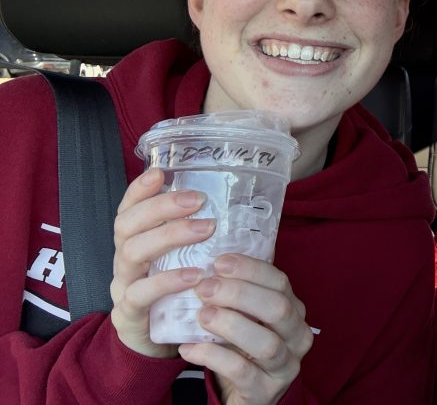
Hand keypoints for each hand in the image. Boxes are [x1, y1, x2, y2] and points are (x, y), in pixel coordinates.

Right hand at [110, 167, 213, 356]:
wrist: (156, 343)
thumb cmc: (176, 291)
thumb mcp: (184, 258)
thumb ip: (197, 232)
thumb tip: (235, 201)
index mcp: (135, 241)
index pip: (128, 208)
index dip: (140, 189)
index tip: (160, 172)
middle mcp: (124, 259)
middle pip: (127, 225)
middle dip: (161, 207)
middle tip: (198, 200)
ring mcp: (123, 286)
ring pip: (131, 253)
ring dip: (169, 236)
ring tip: (204, 230)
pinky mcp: (129, 315)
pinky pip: (140, 294)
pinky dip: (167, 281)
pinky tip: (193, 274)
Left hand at [177, 254, 313, 404]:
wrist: (247, 393)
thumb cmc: (244, 346)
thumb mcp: (249, 317)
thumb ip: (240, 293)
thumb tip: (208, 261)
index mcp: (295, 311)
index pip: (280, 282)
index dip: (251, 269)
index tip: (219, 262)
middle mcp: (297, 337)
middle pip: (278, 309)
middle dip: (240, 294)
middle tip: (204, 287)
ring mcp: (285, 366)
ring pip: (266, 343)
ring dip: (231, 325)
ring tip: (201, 315)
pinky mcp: (265, 392)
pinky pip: (241, 372)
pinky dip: (213, 357)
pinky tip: (188, 348)